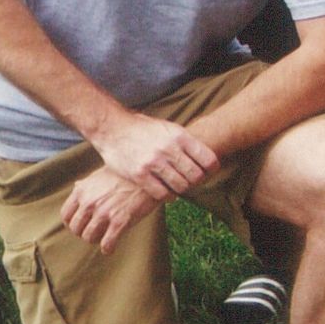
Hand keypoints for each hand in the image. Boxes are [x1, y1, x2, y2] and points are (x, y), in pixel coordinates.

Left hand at [61, 167, 161, 252]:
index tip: (82, 225)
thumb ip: (87, 183)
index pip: (66, 215)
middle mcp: (89, 202)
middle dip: (84, 232)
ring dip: (96, 240)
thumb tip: (77, 187)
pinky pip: (107, 244)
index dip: (73, 223)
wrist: (147, 176)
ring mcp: (103, 212)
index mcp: (82, 191)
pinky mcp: (119, 221)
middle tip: (95, 232)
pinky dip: (108, 248)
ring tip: (104, 237)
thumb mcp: (101, 174)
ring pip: (89, 238)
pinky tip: (111, 247)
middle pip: (76, 229)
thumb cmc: (124, 174)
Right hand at [93, 113, 217, 200]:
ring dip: (181, 189)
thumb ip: (184, 141)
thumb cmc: (142, 128)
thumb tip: (204, 156)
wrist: (112, 128)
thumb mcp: (167, 127)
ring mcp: (154, 163)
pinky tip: (166, 192)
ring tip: (177, 186)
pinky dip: (168, 196)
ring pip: (181, 187)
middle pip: (196, 176)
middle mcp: (168, 149)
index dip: (211, 170)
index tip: (207, 172)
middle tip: (190, 181)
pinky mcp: (140, 175)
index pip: (208, 159)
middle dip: (196, 181)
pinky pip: (162, 194)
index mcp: (179, 135)